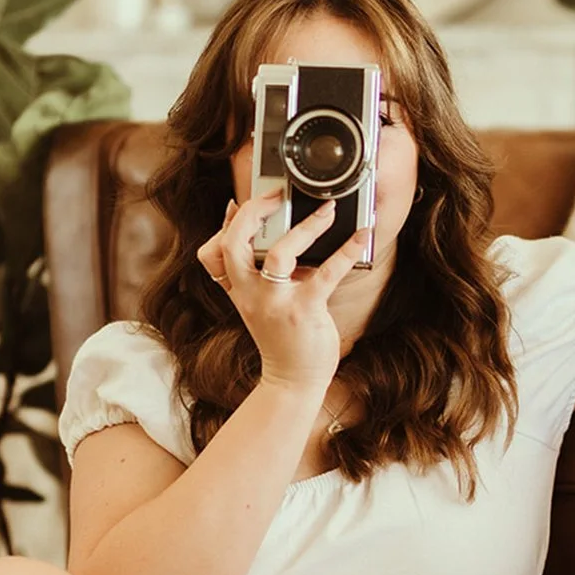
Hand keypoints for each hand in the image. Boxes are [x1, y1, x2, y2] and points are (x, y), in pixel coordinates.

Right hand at [196, 188, 368, 390]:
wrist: (293, 380)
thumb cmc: (281, 337)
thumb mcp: (256, 304)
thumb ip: (256, 272)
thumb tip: (268, 233)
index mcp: (237, 289)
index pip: (213, 251)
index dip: (223, 224)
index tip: (238, 203)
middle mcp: (249, 294)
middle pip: (235, 242)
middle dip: (254, 211)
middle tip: (277, 194)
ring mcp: (275, 303)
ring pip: (278, 254)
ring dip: (305, 227)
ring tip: (326, 210)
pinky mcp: (304, 310)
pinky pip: (326, 273)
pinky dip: (346, 250)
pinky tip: (362, 235)